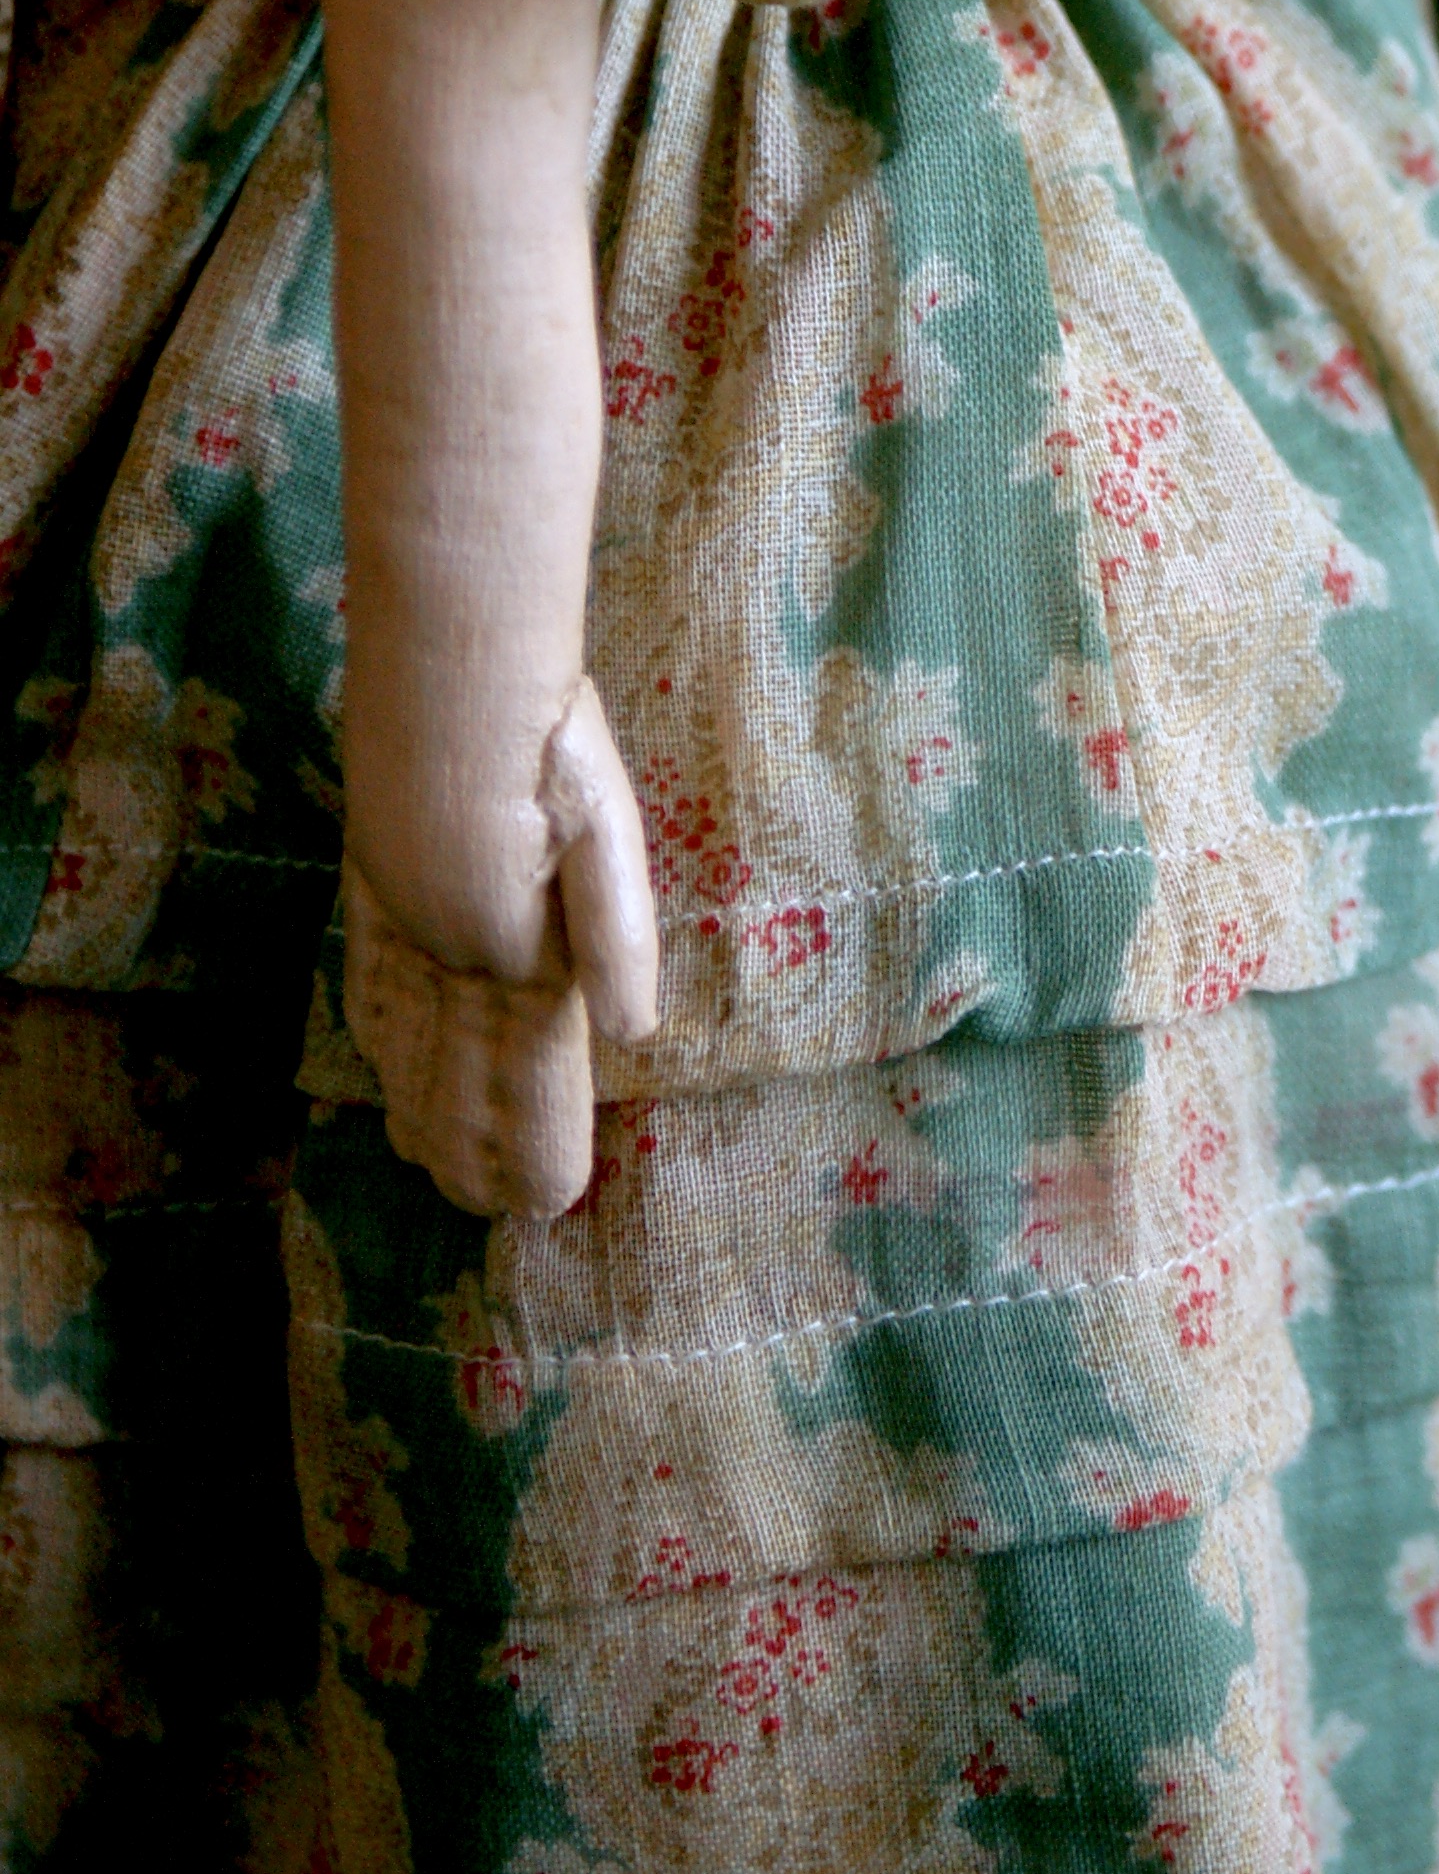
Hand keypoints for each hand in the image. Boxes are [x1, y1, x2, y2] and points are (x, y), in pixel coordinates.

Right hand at [343, 680, 660, 1218]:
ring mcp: (404, 915)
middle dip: (474, 1149)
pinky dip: (376, 1032)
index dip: (536, 1145)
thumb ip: (617, 936)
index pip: (529, 1076)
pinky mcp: (377, 876)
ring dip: (423, 1106)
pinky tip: (375, 1057)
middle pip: (460, 1076)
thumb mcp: (606, 832)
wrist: (451, 660)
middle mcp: (451, 949)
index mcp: (517, 948)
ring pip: (410, 1040)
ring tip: (429, 1165)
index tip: (543, 1207)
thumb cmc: (548, 740)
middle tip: (483, 1213)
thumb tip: (633, 1035)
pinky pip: (370, 976)